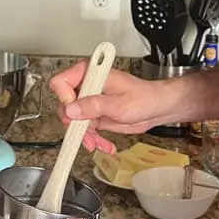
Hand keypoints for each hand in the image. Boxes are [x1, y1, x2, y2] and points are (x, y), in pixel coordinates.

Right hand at [49, 62, 180, 151]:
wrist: (157, 108)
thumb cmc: (145, 98)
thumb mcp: (119, 104)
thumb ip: (94, 106)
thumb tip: (71, 110)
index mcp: (91, 73)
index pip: (62, 82)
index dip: (65, 100)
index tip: (75, 114)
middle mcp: (87, 86)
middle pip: (65, 105)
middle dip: (75, 124)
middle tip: (87, 134)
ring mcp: (90, 101)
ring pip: (73, 122)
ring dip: (85, 136)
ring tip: (99, 144)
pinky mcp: (94, 114)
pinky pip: (85, 129)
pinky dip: (93, 139)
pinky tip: (105, 145)